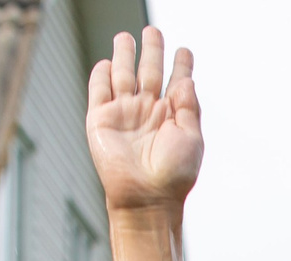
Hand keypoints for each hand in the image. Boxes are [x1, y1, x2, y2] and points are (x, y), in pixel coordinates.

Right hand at [86, 27, 201, 214]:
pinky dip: (101, 75)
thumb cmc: (173, 175)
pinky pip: (99, 91)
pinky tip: (106, 62)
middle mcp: (148, 112)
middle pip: (149, 71)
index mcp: (172, 116)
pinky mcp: (101, 120)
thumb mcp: (191, 139)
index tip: (184, 51)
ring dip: (124, 55)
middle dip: (152, 51)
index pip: (176, 83)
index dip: (181, 65)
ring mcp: (124, 114)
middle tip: (153, 31)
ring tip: (126, 36)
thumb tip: (185, 80)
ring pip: (123, 75)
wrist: (146, 198)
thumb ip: (189, 108)